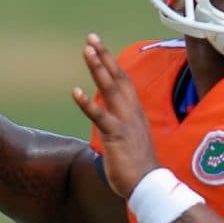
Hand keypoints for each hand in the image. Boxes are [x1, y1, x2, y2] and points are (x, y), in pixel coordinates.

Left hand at [71, 33, 158, 196]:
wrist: (148, 184)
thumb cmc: (138, 166)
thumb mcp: (131, 139)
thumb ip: (121, 126)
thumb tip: (111, 122)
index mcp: (135, 112)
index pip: (123, 81)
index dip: (112, 63)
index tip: (100, 47)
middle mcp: (132, 112)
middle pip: (117, 78)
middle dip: (104, 57)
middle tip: (92, 38)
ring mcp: (125, 122)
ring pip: (110, 89)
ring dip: (98, 69)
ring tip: (86, 51)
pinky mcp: (116, 135)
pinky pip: (100, 116)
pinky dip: (87, 103)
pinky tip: (75, 92)